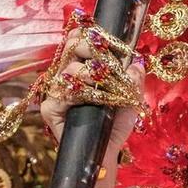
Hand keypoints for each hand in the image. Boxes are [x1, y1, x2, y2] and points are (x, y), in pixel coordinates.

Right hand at [36, 26, 143, 147]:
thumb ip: (134, 80)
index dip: (92, 35)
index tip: (111, 42)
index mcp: (84, 67)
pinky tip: (89, 97)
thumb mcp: (130, 99)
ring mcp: (57, 91)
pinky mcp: (50, 108)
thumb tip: (138, 62)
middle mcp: (68, 75)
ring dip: (90, 72)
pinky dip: (77, 92)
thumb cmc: (115, 125)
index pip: (80, 39)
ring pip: (69, 68)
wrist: (105, 152)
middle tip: (106, 60)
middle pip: (71, 45)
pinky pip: (61, 91)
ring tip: (104, 83)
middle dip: (90, 47)